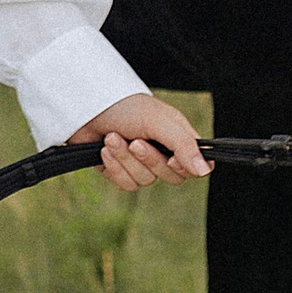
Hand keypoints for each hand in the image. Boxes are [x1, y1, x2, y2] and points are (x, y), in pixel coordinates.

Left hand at [67, 93, 209, 194]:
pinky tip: (104, 151)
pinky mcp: (120, 172)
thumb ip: (184, 145)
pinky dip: (115, 168)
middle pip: (171, 178)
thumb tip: (205, 171)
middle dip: (149, 160)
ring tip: (112, 138)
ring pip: (145, 181)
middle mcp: (163, 152)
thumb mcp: (160, 122)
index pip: (196, 166)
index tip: (171, 157)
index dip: (185, 166)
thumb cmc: (126, 107)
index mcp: (178, 137)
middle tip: (134, 141)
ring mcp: (141, 164)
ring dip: (126, 160)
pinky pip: (127, 184)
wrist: (86, 107)